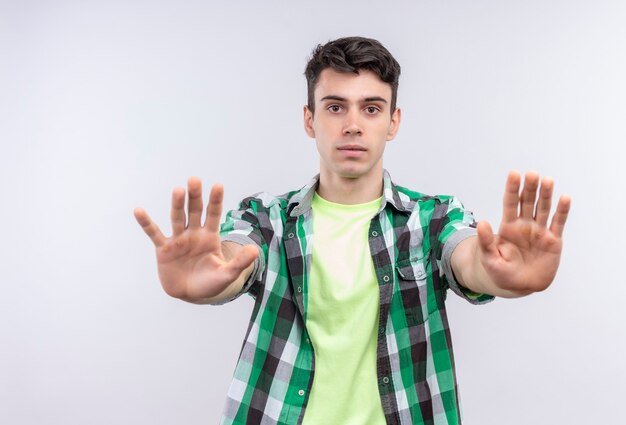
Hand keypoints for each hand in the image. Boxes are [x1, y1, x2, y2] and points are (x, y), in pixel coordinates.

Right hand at [134, 178, 257, 302]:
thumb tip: (256, 250)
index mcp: (210, 236)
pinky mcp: (163, 249)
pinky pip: (154, 233)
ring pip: (177, 218)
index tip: (218, 185)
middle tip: (194, 180)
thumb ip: (240, 262)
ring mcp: (178, 240)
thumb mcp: (227, 274)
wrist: (190, 294)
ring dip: (177, 205)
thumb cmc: (210, 283)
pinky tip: (139, 211)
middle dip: (195, 196)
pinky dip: (146, 223)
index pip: (214, 214)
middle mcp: (194, 233)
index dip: (215, 201)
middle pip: (195, 211)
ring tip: (178, 190)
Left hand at [476, 171, 570, 295]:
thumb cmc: (501, 272)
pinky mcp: (553, 241)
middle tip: (532, 174)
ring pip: (543, 209)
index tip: (514, 174)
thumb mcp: (489, 259)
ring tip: (547, 180)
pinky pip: (558, 223)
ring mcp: (539, 231)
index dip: (512, 188)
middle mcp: (524, 225)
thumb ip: (485, 242)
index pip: (510, 203)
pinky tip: (564, 198)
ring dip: (546, 195)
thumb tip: (481, 223)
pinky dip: (562, 211)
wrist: (519, 287)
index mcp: (508, 227)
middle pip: (527, 202)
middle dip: (530, 188)